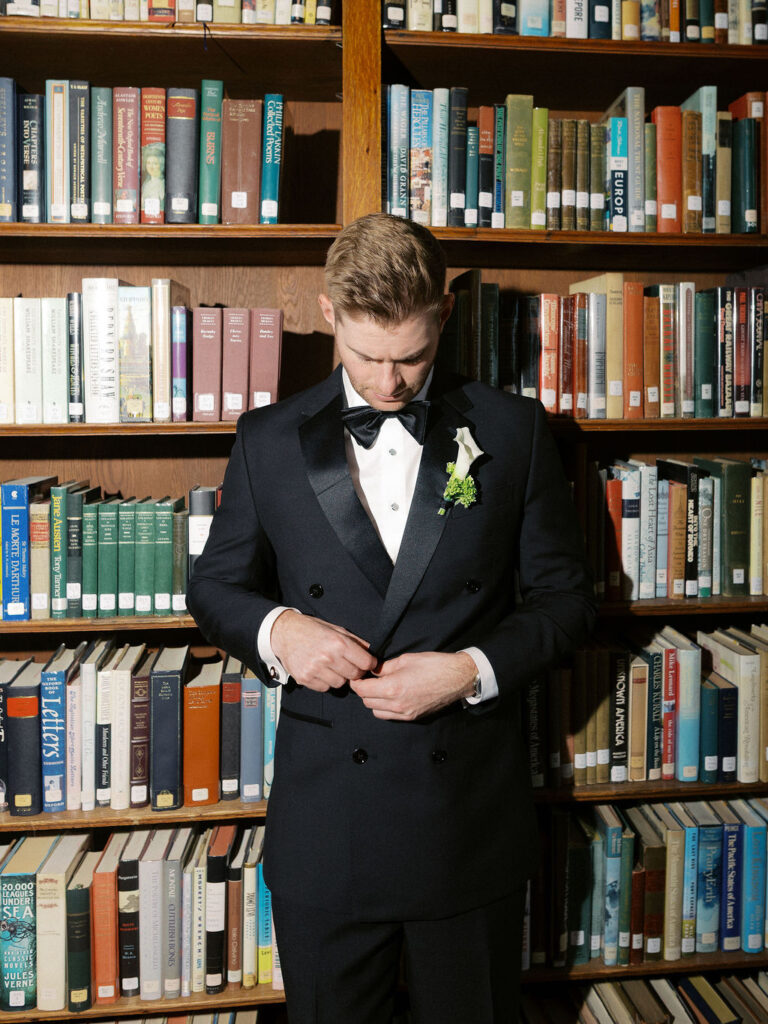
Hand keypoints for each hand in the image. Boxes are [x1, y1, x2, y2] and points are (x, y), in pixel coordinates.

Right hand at [270, 609, 377, 691]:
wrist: (284, 633)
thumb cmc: (311, 629)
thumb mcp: (336, 629)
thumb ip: (355, 641)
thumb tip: (371, 652)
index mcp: (338, 643)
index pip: (366, 663)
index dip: (369, 664)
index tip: (366, 663)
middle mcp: (328, 657)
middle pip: (354, 675)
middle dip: (355, 671)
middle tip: (347, 664)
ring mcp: (315, 669)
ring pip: (340, 684)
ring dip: (339, 677)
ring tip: (331, 666)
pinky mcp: (305, 678)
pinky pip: (324, 688)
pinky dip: (325, 682)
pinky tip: (320, 671)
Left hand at [350, 651, 477, 720]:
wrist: (457, 678)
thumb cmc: (434, 665)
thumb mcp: (405, 659)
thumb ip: (385, 667)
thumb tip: (373, 671)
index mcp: (393, 687)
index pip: (362, 690)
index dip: (357, 682)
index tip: (358, 676)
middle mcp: (397, 704)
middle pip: (367, 702)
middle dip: (364, 691)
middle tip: (369, 680)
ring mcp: (405, 713)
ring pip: (376, 712)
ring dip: (374, 701)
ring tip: (380, 688)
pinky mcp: (413, 717)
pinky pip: (390, 716)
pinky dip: (385, 708)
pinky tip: (392, 696)